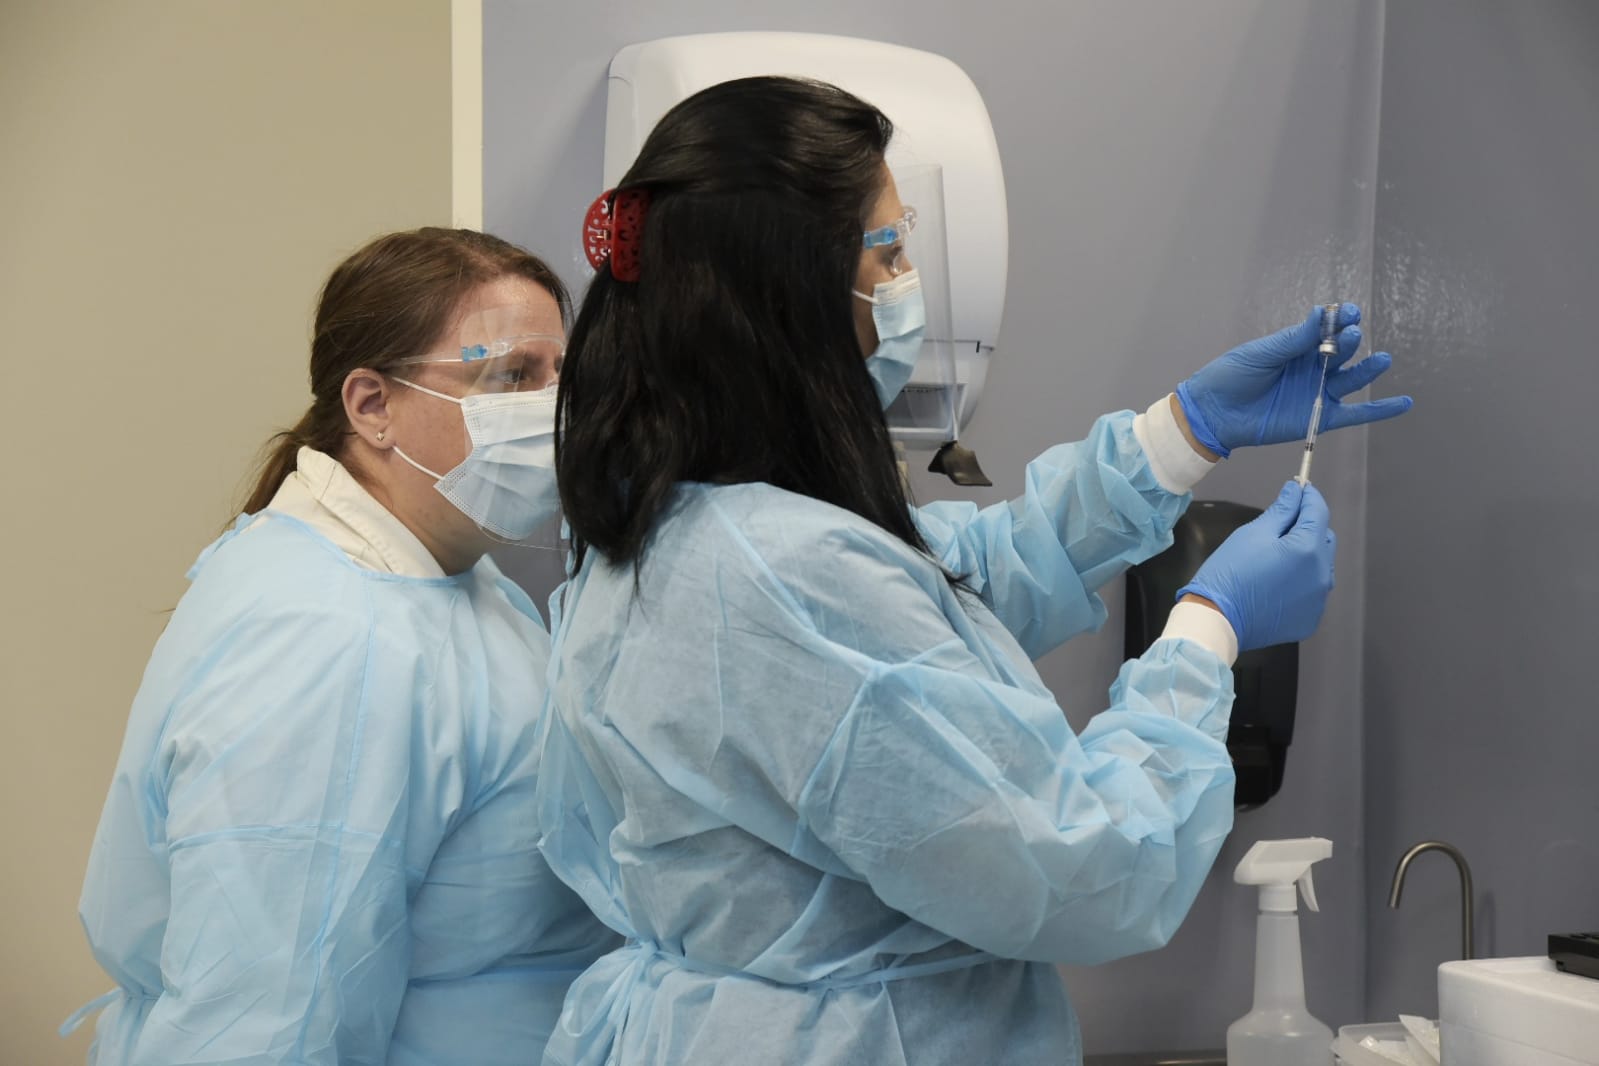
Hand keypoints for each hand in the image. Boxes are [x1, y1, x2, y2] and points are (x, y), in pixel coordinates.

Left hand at [1176, 304, 1412, 456]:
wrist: (1214, 413)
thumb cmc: (1231, 377)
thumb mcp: (1260, 353)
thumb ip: (1292, 340)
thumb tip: (1320, 315)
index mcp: (1297, 346)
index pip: (1326, 329)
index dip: (1339, 320)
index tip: (1348, 312)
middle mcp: (1313, 367)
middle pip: (1341, 351)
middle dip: (1349, 341)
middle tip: (1351, 334)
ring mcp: (1318, 392)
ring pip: (1352, 379)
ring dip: (1368, 369)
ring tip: (1381, 359)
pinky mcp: (1319, 417)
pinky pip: (1355, 414)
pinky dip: (1379, 410)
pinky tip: (1403, 403)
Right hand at [1178, 481, 1335, 650]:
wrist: (1218, 620)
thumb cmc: (1230, 573)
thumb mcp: (1253, 534)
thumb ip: (1281, 510)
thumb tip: (1296, 490)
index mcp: (1308, 549)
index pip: (1319, 512)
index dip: (1309, 496)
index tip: (1301, 487)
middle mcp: (1321, 574)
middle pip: (1324, 538)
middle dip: (1307, 527)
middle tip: (1281, 525)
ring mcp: (1318, 599)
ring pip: (1320, 565)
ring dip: (1306, 555)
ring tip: (1277, 558)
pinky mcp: (1310, 618)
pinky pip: (1312, 590)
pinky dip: (1301, 582)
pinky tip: (1277, 583)